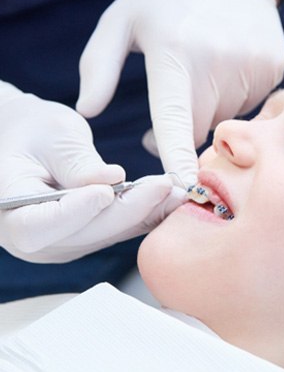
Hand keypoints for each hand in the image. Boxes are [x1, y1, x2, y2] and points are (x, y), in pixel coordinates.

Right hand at [0, 83, 184, 262]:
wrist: (27, 139)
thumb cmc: (31, 129)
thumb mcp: (50, 134)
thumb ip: (76, 161)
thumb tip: (113, 179)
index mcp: (11, 212)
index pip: (37, 225)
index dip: (74, 213)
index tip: (105, 192)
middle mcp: (37, 239)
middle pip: (85, 233)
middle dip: (128, 210)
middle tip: (163, 186)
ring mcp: (65, 242)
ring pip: (109, 234)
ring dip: (146, 214)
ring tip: (178, 192)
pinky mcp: (90, 236)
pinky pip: (120, 229)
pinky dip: (148, 214)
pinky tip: (174, 199)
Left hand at [77, 0, 283, 185]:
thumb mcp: (122, 21)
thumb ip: (98, 66)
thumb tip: (87, 112)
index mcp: (175, 55)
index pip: (175, 121)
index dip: (176, 158)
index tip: (184, 189)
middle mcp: (218, 64)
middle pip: (198, 130)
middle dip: (181, 127)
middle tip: (172, 99)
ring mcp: (252, 67)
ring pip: (225, 118)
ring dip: (209, 107)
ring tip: (203, 67)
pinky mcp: (274, 68)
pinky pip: (250, 103)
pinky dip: (234, 95)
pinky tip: (227, 65)